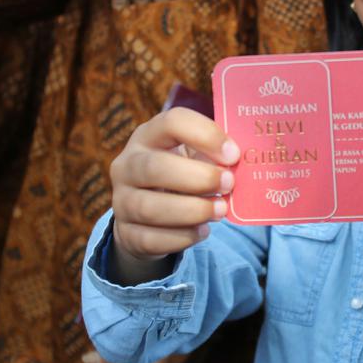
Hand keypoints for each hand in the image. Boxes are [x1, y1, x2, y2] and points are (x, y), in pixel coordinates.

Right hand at [109, 107, 237, 282]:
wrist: (144, 213)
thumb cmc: (178, 174)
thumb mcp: (192, 156)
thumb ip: (212, 155)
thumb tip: (240, 163)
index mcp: (148, 136)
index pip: (171, 122)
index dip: (205, 135)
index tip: (234, 154)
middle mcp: (127, 165)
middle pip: (155, 168)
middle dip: (199, 178)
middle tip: (229, 184)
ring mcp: (121, 201)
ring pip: (150, 208)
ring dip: (192, 210)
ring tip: (220, 210)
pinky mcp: (126, 234)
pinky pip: (151, 239)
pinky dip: (182, 237)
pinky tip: (203, 231)